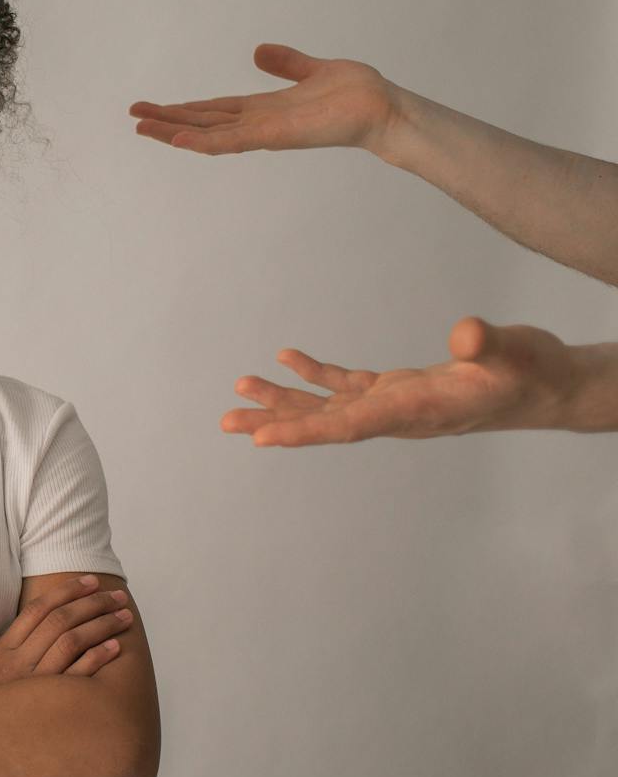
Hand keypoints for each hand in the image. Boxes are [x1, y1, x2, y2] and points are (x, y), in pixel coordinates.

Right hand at [0, 575, 132, 692]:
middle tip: (116, 595)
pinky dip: (97, 658)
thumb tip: (32, 627)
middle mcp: (17, 663)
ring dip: (101, 625)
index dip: (66, 591)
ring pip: (70, 642)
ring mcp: (33, 685)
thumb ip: (8, 649)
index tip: (90, 581)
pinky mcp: (47, 708)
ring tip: (123, 616)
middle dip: (92, 603)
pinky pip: (76, 677)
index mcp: (3, 650)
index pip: (38, 609)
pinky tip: (115, 647)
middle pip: (60, 620)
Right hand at [128, 43, 398, 156]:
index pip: (214, 109)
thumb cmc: (357, 95)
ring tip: (142, 128)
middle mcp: (258, 123)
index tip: (156, 107)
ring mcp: (263, 133)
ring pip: (208, 134)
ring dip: (174, 132)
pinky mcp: (274, 136)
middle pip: (202, 122)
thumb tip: (258, 52)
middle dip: (167, 120)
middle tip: (134, 117)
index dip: (184, 109)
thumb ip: (286, 64)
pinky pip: (232, 141)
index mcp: (264, 109)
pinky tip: (177, 138)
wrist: (383, 109)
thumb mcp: (313, 70)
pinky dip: (203, 141)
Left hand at [223, 316, 578, 445]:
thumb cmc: (533, 371)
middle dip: (275, 422)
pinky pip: (347, 385)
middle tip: (226, 421)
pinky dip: (315, 375)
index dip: (304, 432)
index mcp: (415, 410)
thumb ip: (486, 344)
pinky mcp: (399, 388)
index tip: (262, 440)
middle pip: (324, 423)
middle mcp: (397, 414)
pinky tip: (287, 358)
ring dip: (284, 399)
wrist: (550, 387)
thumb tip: (464, 335)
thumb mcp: (515, 352)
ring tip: (240, 389)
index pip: (349, 427)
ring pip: (329, 407)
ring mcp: (395, 403)